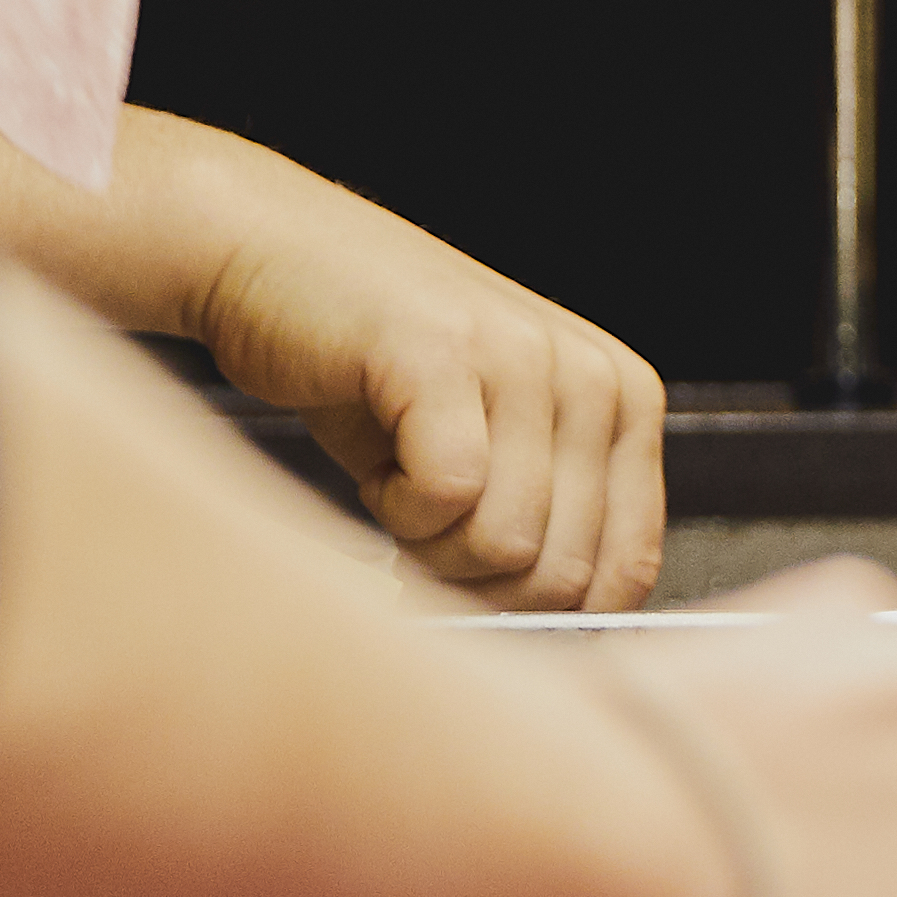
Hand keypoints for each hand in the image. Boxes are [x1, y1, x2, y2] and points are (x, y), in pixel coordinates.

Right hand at [160, 127, 674, 611]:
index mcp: (627, 403)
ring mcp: (526, 359)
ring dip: (428, 543)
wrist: (269, 257)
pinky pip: (446, 499)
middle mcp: (595, 377)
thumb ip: (549, 528)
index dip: (537, 609)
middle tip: (423, 519)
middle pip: (564, 575)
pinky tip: (378, 453)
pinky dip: (393, 507)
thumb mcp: (494, 452)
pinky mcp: (448, 355)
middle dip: (476, 581)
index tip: (474, 575)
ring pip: (506, 547)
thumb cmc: (376, 373)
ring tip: (401, 472)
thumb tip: (564, 640)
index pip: (628, 571)